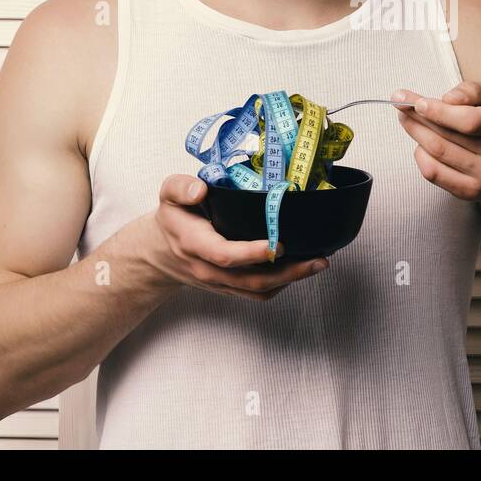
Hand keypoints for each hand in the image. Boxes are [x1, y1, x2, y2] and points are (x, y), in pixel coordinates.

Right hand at [138, 174, 329, 300]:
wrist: (161, 250)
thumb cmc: (174, 216)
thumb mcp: (169, 194)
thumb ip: (181, 188)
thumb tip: (201, 190)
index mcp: (195, 244)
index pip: (225, 255)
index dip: (252, 253)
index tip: (278, 244)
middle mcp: (209, 269)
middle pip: (250, 280)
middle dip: (287, 273)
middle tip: (318, 260)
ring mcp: (221, 282)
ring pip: (258, 290)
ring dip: (291, 280)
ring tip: (318, 263)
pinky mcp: (231, 287)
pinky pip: (258, 293)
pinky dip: (283, 284)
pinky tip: (301, 269)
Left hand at [392, 81, 480, 201]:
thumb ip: (473, 90)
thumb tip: (447, 98)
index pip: (470, 121)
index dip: (439, 112)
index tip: (418, 102)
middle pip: (448, 137)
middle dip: (418, 118)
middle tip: (400, 103)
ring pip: (437, 153)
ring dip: (415, 133)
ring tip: (406, 118)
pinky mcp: (472, 192)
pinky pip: (434, 173)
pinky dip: (420, 155)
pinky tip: (421, 143)